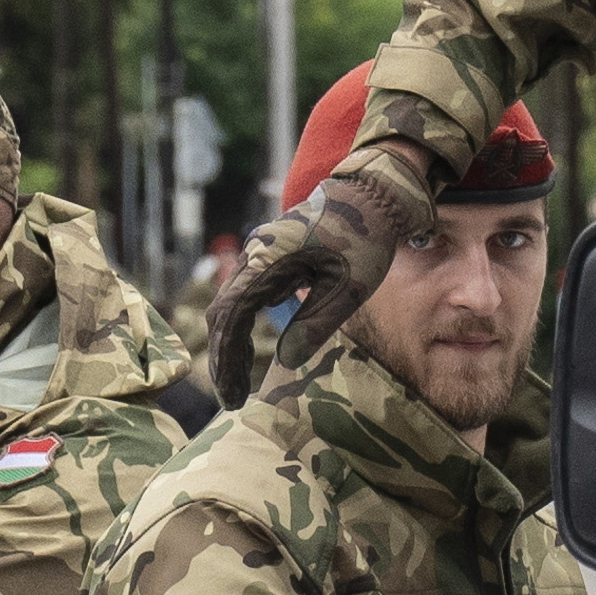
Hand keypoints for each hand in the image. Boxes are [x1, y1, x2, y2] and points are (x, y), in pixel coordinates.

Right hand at [217, 149, 438, 391]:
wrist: (372, 195)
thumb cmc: (364, 238)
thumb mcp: (347, 289)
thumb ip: (316, 325)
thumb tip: (285, 362)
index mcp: (268, 258)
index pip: (231, 315)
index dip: (227, 358)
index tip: (231, 394)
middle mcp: (255, 253)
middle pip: (223, 312)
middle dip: (224, 358)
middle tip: (231, 398)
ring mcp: (258, 254)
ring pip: (231, 305)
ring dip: (232, 345)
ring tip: (238, 384)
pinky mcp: (268, 258)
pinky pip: (245, 296)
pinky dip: (243, 328)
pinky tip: (250, 354)